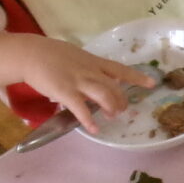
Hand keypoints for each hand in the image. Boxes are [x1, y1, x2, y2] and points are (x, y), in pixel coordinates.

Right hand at [17, 36, 155, 133]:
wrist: (31, 53)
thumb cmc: (52, 55)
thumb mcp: (77, 56)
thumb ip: (92, 67)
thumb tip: (105, 78)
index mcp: (93, 61)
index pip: (120, 69)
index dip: (137, 77)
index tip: (152, 83)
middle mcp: (90, 70)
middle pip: (114, 87)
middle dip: (121, 100)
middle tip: (121, 110)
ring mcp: (78, 80)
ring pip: (104, 95)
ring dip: (111, 108)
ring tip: (112, 117)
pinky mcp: (65, 91)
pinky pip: (81, 108)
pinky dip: (89, 120)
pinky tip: (94, 129)